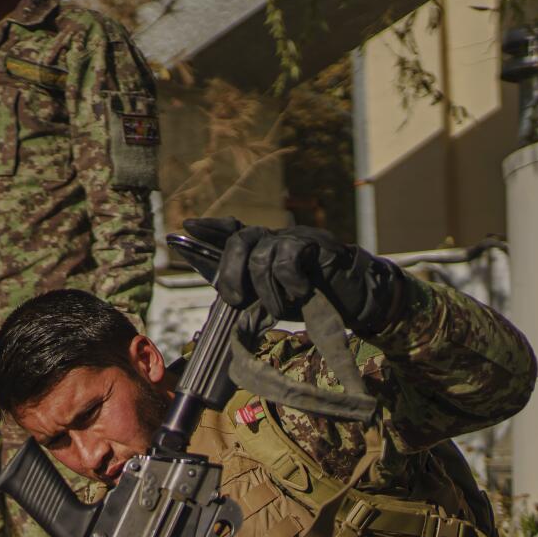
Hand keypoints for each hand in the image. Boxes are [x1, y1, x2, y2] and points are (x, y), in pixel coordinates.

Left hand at [185, 217, 389, 329]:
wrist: (351, 298)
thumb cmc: (307, 298)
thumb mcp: (268, 297)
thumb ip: (241, 289)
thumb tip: (213, 287)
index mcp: (259, 248)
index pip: (230, 230)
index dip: (209, 228)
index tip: (186, 227)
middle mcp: (272, 237)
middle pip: (238, 241)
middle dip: (230, 274)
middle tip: (234, 301)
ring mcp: (292, 237)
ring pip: (261, 257)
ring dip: (266, 291)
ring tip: (280, 309)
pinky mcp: (314, 242)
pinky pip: (286, 260)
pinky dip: (289, 282)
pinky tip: (301, 292)